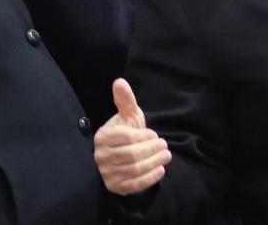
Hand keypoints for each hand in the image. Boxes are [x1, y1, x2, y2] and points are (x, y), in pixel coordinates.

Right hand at [93, 78, 171, 194]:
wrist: (121, 157)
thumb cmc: (126, 133)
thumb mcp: (127, 116)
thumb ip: (125, 100)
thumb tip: (120, 81)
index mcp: (103, 137)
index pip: (127, 137)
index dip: (144, 137)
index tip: (154, 135)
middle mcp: (101, 156)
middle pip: (132, 155)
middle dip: (152, 150)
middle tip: (165, 146)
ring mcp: (107, 172)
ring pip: (134, 169)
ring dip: (154, 162)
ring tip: (166, 156)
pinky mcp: (115, 186)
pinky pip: (134, 184)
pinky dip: (150, 178)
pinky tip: (160, 170)